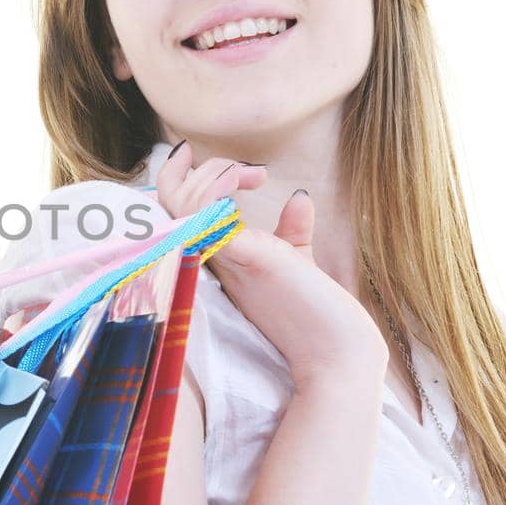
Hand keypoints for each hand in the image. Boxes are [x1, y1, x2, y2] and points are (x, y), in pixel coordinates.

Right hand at [155, 141, 387, 390]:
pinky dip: (220, 188)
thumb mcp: (298, 260)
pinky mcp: (240, 258)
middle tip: (249, 174)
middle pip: (168, 202)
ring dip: (214, 176)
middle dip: (202, 171)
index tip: (195, 152)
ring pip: (180, 203)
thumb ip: (291, 230)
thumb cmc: (317, 314)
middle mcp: (208, 260)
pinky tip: (253, 180)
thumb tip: (297, 196)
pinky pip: (205, 215)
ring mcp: (219, 261)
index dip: (174, 178)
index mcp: (215, 260)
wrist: (337, 351)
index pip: (171, 214)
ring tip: (254, 176)